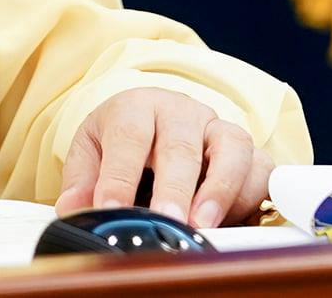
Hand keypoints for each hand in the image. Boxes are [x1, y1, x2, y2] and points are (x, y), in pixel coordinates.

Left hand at [55, 88, 271, 229]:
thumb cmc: (123, 136)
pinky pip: (260, 167)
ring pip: (231, 148)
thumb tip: (71, 209)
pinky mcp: (247, 148)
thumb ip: (81, 179)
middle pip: (180, 146)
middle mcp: (180, 111)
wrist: (156, 116)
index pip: (127, 138)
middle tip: (168, 221)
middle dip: (174, 188)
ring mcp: (217, 127)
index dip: (119, 177)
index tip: (112, 210)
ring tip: (202, 224)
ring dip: (220, 189)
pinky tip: (233, 219)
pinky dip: (249, 193)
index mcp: (136, 106)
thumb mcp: (92, 148)